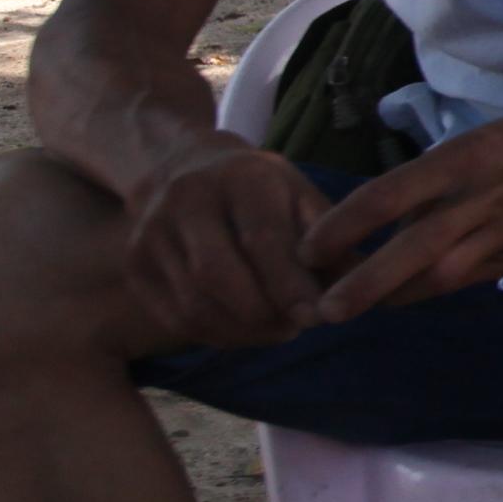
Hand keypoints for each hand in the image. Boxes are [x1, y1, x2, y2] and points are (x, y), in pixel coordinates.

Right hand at [123, 136, 335, 347]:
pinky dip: (216, 334)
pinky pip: (175, 317)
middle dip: (263, 313)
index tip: (317, 317)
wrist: (180, 167)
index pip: (263, 240)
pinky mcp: (134, 264)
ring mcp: (150, 232)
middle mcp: (187, 200)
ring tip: (276, 330)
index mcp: (241, 178)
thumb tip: (368, 289)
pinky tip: (244, 330)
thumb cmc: (259, 190)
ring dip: (242, 331)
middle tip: (296, 328)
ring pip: (195, 303)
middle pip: (219, 276)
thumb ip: (332, 240)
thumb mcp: (301, 196)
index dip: (290, 285)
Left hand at [299, 100, 502, 323]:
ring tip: (356, 308)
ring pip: (438, 276)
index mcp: (465, 158)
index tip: (309, 247)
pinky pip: (469, 279)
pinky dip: (435, 289)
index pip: (386, 196)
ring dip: (393, 295)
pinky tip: (410, 296)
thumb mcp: (482, 142)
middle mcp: (481, 197)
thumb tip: (390, 217)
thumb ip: (439, 181)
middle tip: (323, 309)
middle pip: (409, 249)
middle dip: (362, 283)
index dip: (343, 226)